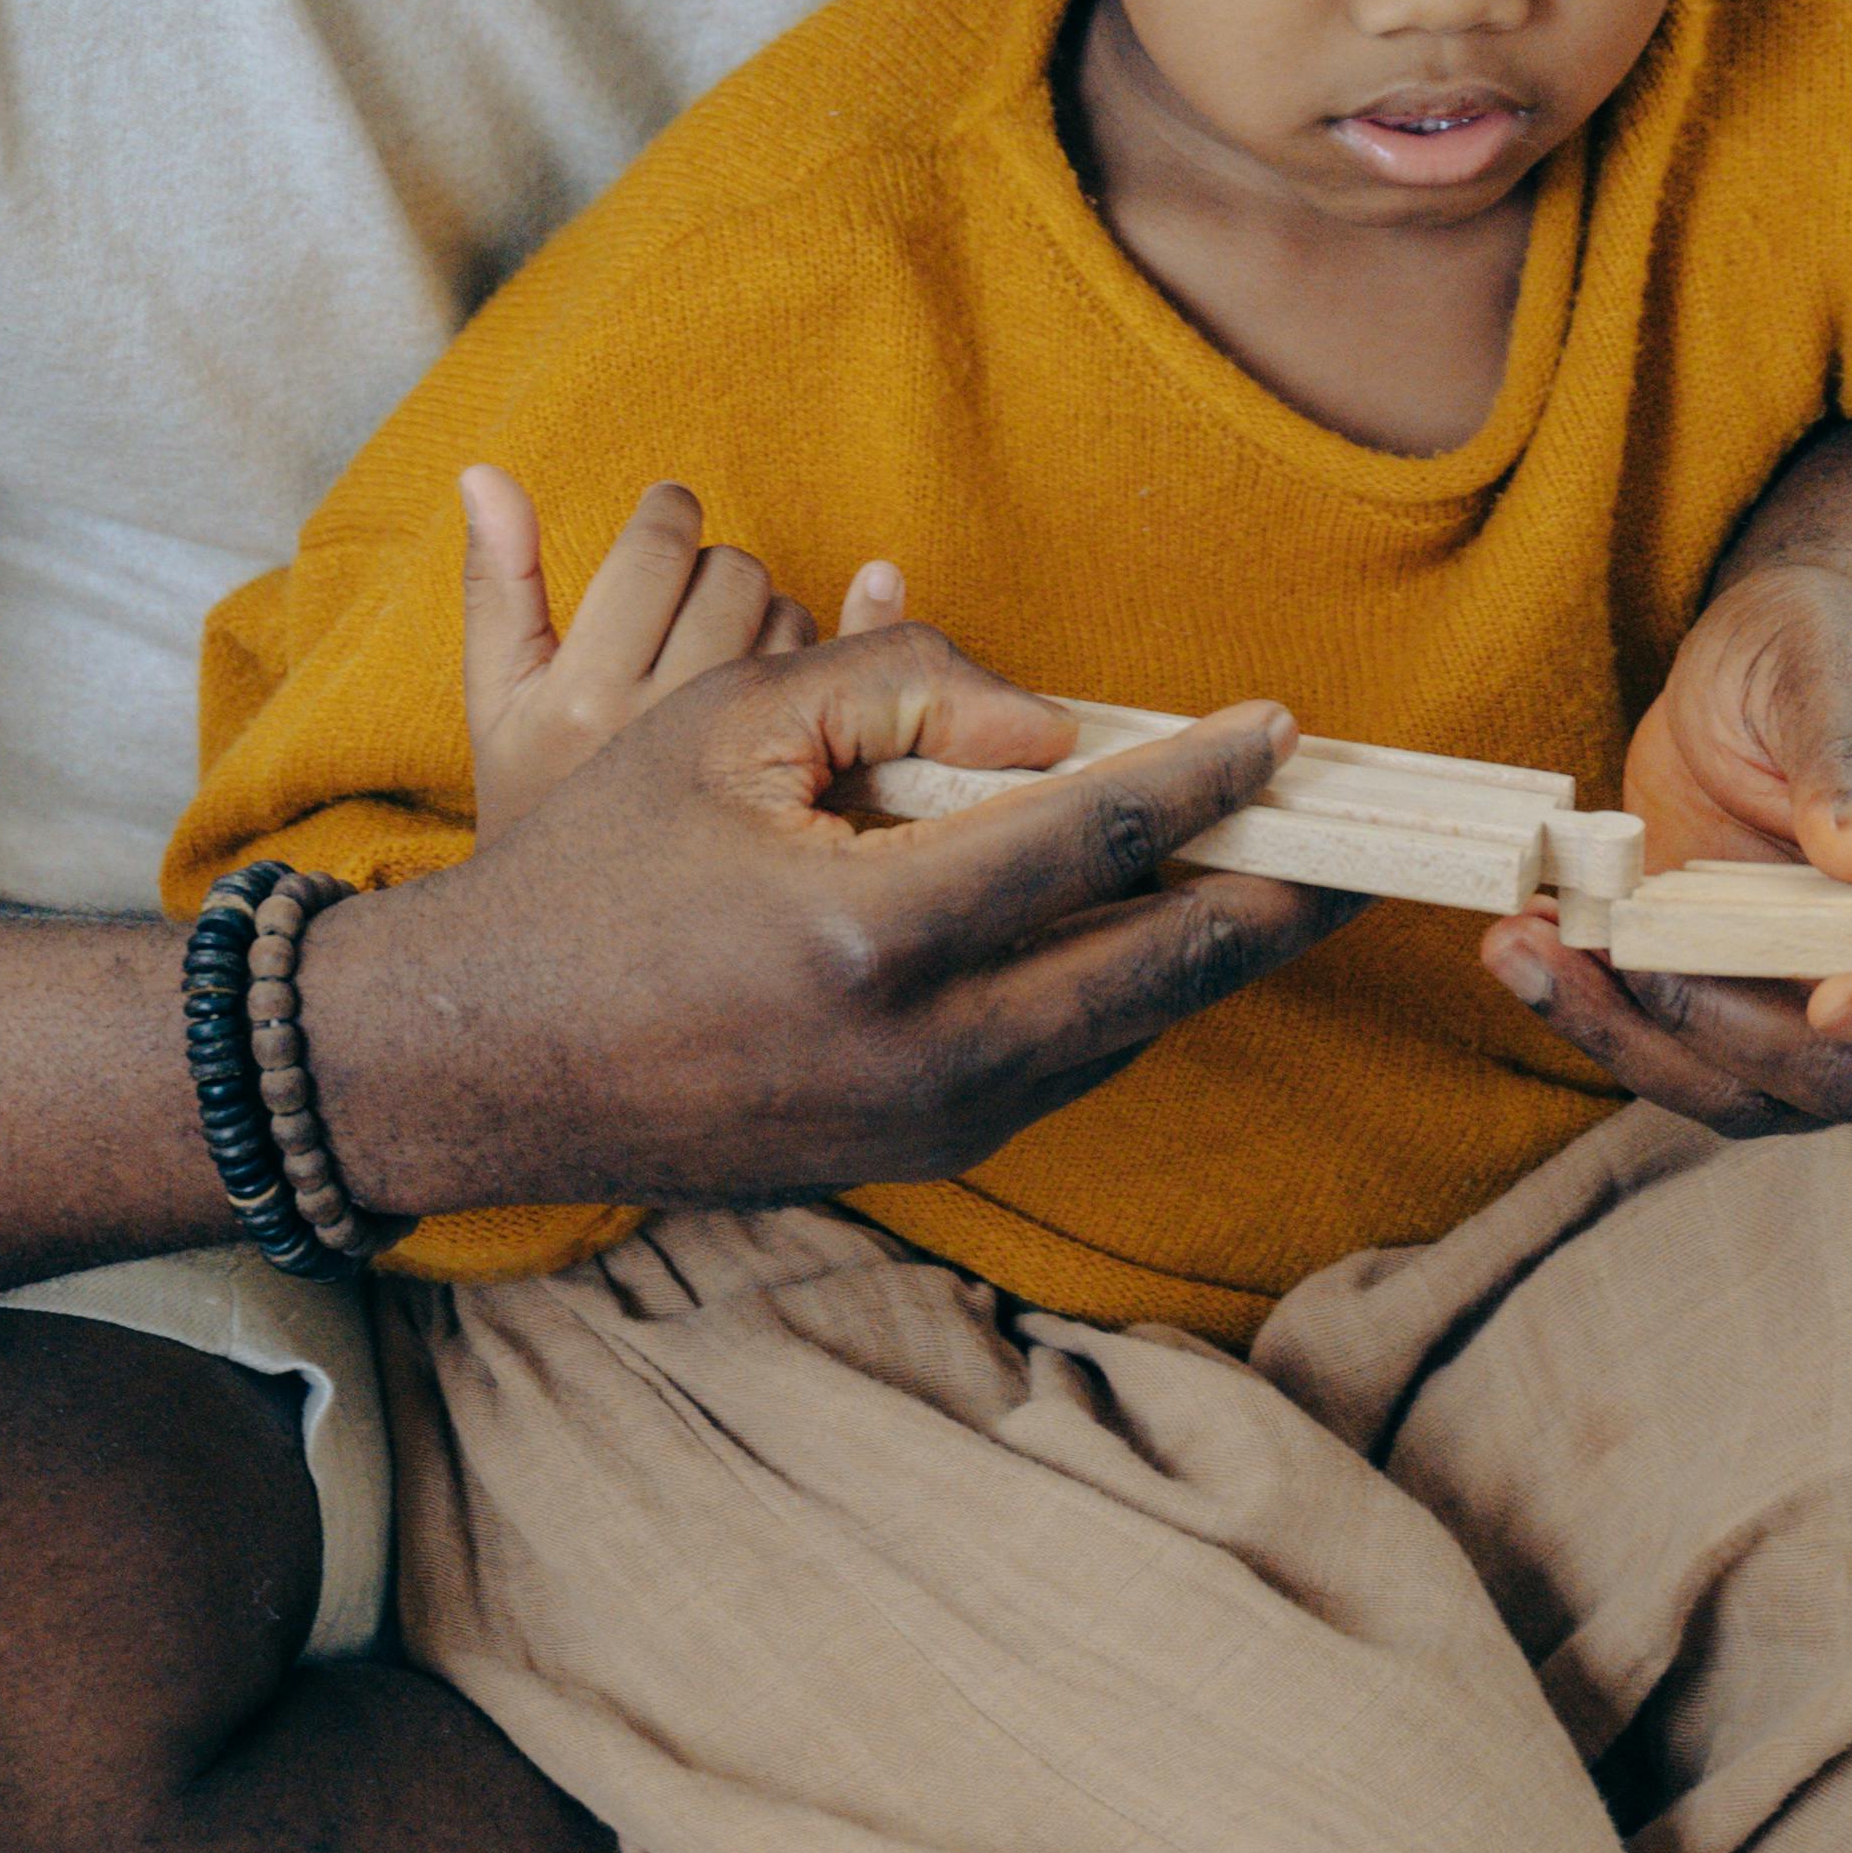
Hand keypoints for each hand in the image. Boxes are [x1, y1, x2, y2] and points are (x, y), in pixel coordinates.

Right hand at [304, 624, 1348, 1224]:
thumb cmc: (596, 868)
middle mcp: (923, 1052)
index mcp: (874, 933)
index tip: (1285, 728)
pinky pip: (1062, 1069)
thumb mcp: (722, 726)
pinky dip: (1124, 999)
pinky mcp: (916, 1162)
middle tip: (1363, 839)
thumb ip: (896, 690)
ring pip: (1125, 1029)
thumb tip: (1054, 723)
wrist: (487, 1061)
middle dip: (1275, 898)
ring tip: (1283, 881)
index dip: (1206, 777)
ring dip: (1210, 957)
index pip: (1095, 838)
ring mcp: (927, 1127)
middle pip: (1161, 966)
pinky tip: (1154, 941)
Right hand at [456, 466, 901, 839]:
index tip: (669, 525)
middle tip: (694, 612)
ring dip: (778, 627)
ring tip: (726, 677)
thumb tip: (482, 470)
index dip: (669, 516)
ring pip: (800, 628)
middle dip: (721, 574)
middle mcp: (669, 733)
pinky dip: (850, 667)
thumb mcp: (496, 705)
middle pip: (738, 575)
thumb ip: (496, 584)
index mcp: (585, 697)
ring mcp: (749, 779)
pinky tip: (828, 687)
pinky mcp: (813, 815)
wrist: (573, 974)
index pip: (659, 546)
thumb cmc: (537, 816)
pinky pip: (856, 692)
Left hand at [1480, 555, 1851, 1134]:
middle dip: (1739, 1030)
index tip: (1836, 1003)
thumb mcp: (1842, 666)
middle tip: (1634, 959)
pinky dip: (1600, 1016)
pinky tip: (1528, 951)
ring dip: (1639, 1037)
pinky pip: (1681, 1053)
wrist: (1767, 666)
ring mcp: (1841, 1011)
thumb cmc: (1837, 645)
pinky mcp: (1745, 1014)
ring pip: (1758, 1086)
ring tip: (1530, 952)